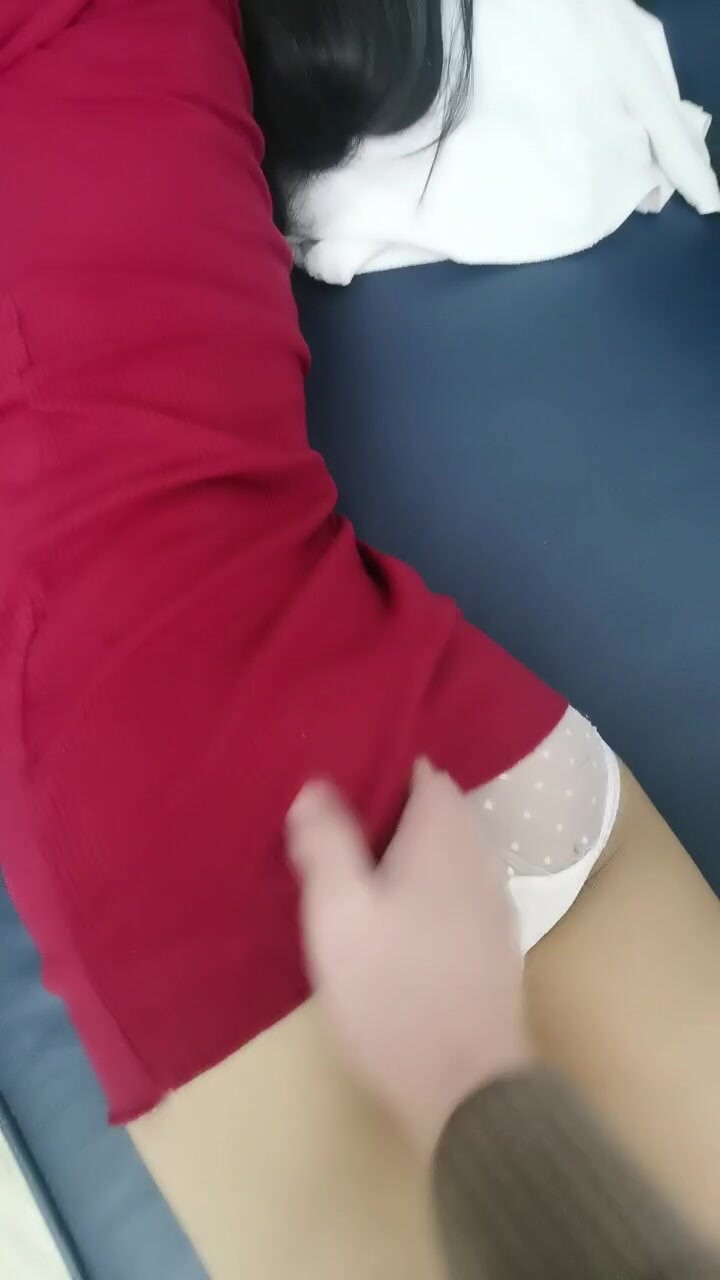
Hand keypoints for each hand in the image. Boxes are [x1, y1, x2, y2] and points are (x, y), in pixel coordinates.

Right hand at [287, 762, 530, 1151]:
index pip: (425, 775)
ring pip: (453, 857)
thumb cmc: (392, 989)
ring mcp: (495, 907)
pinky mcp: (496, 951)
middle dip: (397, 810)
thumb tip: (315, 786)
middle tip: (341, 825)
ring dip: (415, 854)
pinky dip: (432, 892)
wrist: (466, 1087)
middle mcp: (480, 860)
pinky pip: (460, 897)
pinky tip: (401, 922)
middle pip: (442, 814)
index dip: (385, 769)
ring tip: (363, 871)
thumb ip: (327, 843)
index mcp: (444, 838)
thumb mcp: (339, 911)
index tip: (343, 777)